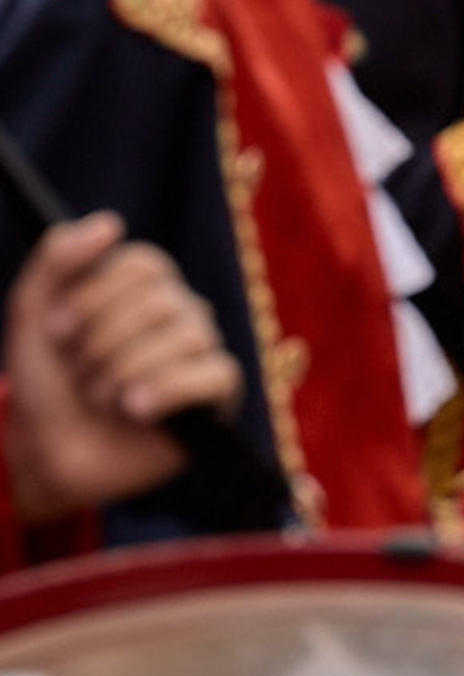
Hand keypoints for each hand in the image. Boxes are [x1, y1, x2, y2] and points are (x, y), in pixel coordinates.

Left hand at [5, 215, 242, 524]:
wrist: (52, 453)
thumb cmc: (47, 384)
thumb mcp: (34, 314)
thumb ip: (59, 259)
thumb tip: (111, 222)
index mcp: (142, 287)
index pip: (145, 264)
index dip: (95, 298)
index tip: (58, 333)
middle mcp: (180, 311)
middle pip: (162, 301)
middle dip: (104, 344)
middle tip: (81, 374)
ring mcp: (203, 350)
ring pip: (186, 337)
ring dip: (125, 373)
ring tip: (104, 398)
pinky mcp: (218, 392)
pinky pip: (213, 374)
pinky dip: (165, 391)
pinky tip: (135, 410)